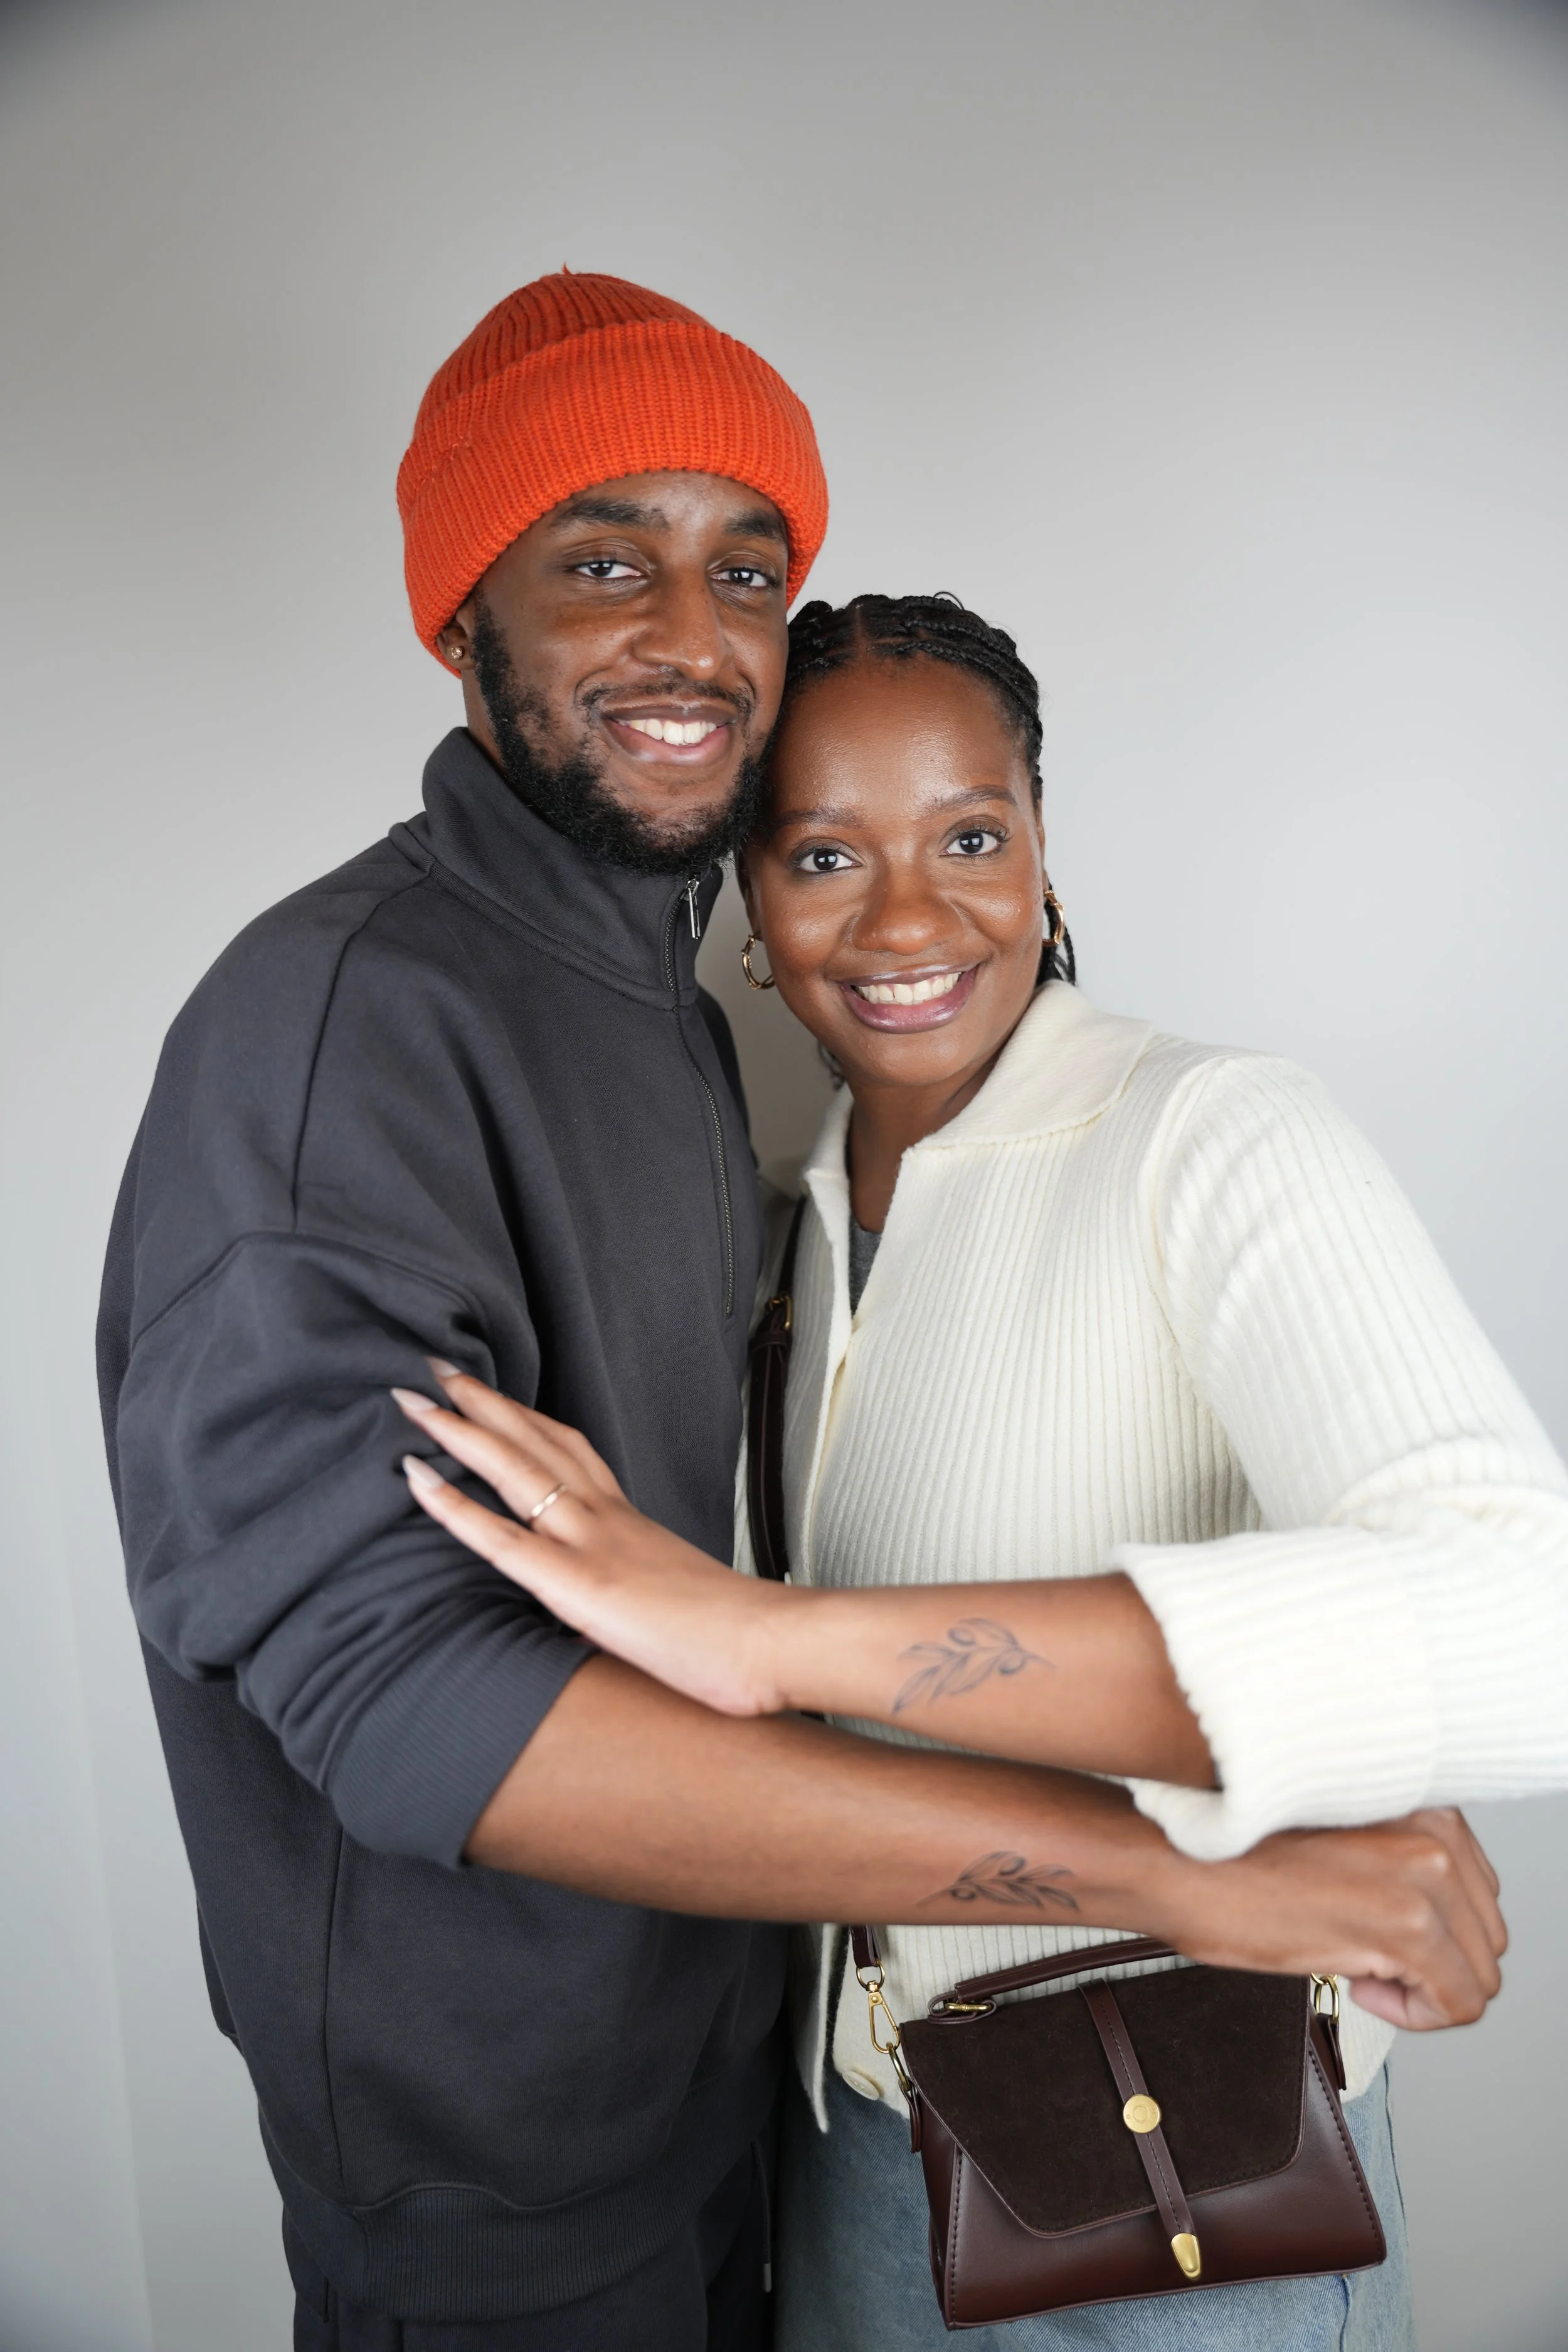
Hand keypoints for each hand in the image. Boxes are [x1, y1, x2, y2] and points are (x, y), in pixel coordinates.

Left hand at [394, 1367, 788, 1714]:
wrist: (771, 1645)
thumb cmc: (734, 1635)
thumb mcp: (675, 1595)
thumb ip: (641, 1584)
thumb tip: (624, 1602)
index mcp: (627, 1520)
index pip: (568, 1450)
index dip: (523, 1417)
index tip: (487, 1393)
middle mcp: (605, 1517)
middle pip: (535, 1440)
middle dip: (481, 1400)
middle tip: (435, 1364)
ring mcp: (590, 1545)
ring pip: (513, 1468)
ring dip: (457, 1429)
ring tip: (411, 1399)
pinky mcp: (578, 1586)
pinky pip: (502, 1540)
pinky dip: (454, 1506)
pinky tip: (417, 1479)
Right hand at [1151, 1808, 1505, 2031]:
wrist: (1172, 1860)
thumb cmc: (1234, 1853)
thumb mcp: (1338, 1834)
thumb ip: (1396, 1852)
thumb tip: (1428, 1909)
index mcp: (1422, 1799)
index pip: (1478, 1891)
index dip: (1431, 1929)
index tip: (1379, 1931)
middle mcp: (1435, 1830)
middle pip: (1487, 1936)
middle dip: (1434, 1962)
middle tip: (1366, 1955)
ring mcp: (1424, 1876)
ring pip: (1481, 1973)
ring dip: (1423, 1987)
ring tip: (1359, 1964)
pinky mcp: (1407, 1928)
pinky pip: (1459, 2004)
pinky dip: (1416, 2015)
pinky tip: (1359, 1982)